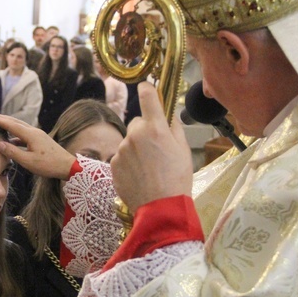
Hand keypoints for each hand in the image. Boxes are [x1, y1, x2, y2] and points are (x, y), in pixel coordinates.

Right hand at [0, 112, 74, 179]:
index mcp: (31, 135)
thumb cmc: (48, 165)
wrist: (67, 166)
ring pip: (20, 127)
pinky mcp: (40, 140)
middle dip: (2, 118)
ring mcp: (38, 135)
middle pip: (15, 122)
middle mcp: (34, 132)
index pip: (11, 124)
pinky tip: (11, 139)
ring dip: (9, 124)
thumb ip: (13, 152)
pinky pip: (24, 134)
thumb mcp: (28, 161)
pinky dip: (15, 133)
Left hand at [111, 82, 192, 209]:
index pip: (147, 95)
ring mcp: (122, 149)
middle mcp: (135, 135)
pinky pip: (122, 156)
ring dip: (137, 148)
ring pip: (129, 141)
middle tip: (157, 149)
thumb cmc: (176, 179)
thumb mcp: (184, 149)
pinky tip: (140, 175)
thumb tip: (168, 113)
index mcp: (155, 128)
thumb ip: (174, 127)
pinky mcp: (113, 164)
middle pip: (138, 122)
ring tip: (149, 167)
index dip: (148, 90)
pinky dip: (129, 162)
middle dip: (146, 130)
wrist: (160, 207)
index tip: (148, 89)